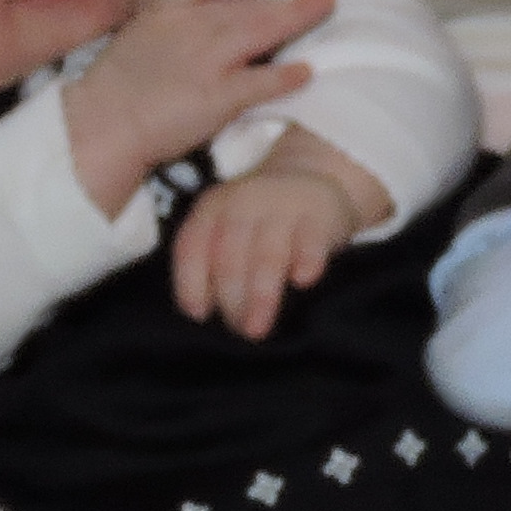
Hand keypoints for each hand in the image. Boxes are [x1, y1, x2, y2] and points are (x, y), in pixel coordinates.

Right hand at [67, 0, 331, 205]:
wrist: (100, 126)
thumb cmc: (113, 90)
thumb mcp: (137, 38)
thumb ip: (169, 26)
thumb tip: (195, 26)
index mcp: (165, 10)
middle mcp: (190, 25)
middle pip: (247, 1)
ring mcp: (207, 59)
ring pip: (263, 26)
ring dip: (300, 15)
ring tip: (325, 6)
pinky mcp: (218, 95)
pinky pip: (263, 79)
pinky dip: (288, 75)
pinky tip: (305, 73)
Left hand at [172, 131, 382, 337]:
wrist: (311, 178)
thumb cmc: (259, 220)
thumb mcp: (226, 227)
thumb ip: (212, 261)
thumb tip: (205, 314)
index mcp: (211, 207)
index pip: (192, 247)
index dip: (190, 284)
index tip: (199, 315)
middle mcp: (242, 202)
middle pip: (229, 257)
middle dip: (231, 301)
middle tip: (239, 332)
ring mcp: (282, 205)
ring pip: (267, 255)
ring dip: (261, 296)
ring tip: (258, 330)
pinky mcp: (319, 214)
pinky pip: (311, 241)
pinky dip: (306, 261)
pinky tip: (302, 281)